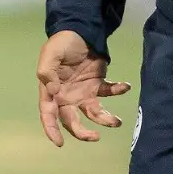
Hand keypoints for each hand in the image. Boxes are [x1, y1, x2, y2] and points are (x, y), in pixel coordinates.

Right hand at [37, 30, 130, 146]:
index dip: (51, 129)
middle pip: (72, 121)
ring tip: (116, 121)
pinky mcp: (98, 85)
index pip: (48, 113)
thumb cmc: (62, 43)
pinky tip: (125, 86)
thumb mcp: (50, 53)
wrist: (80, 31)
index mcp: (51, 91)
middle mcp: (67, 96)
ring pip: (94, 114)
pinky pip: (108, 93)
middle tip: (95, 137)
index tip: (59, 142)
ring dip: (105, 119)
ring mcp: (83, 92)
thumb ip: (47, 72)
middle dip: (82, 133)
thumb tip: (52, 91)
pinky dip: (117, 91)